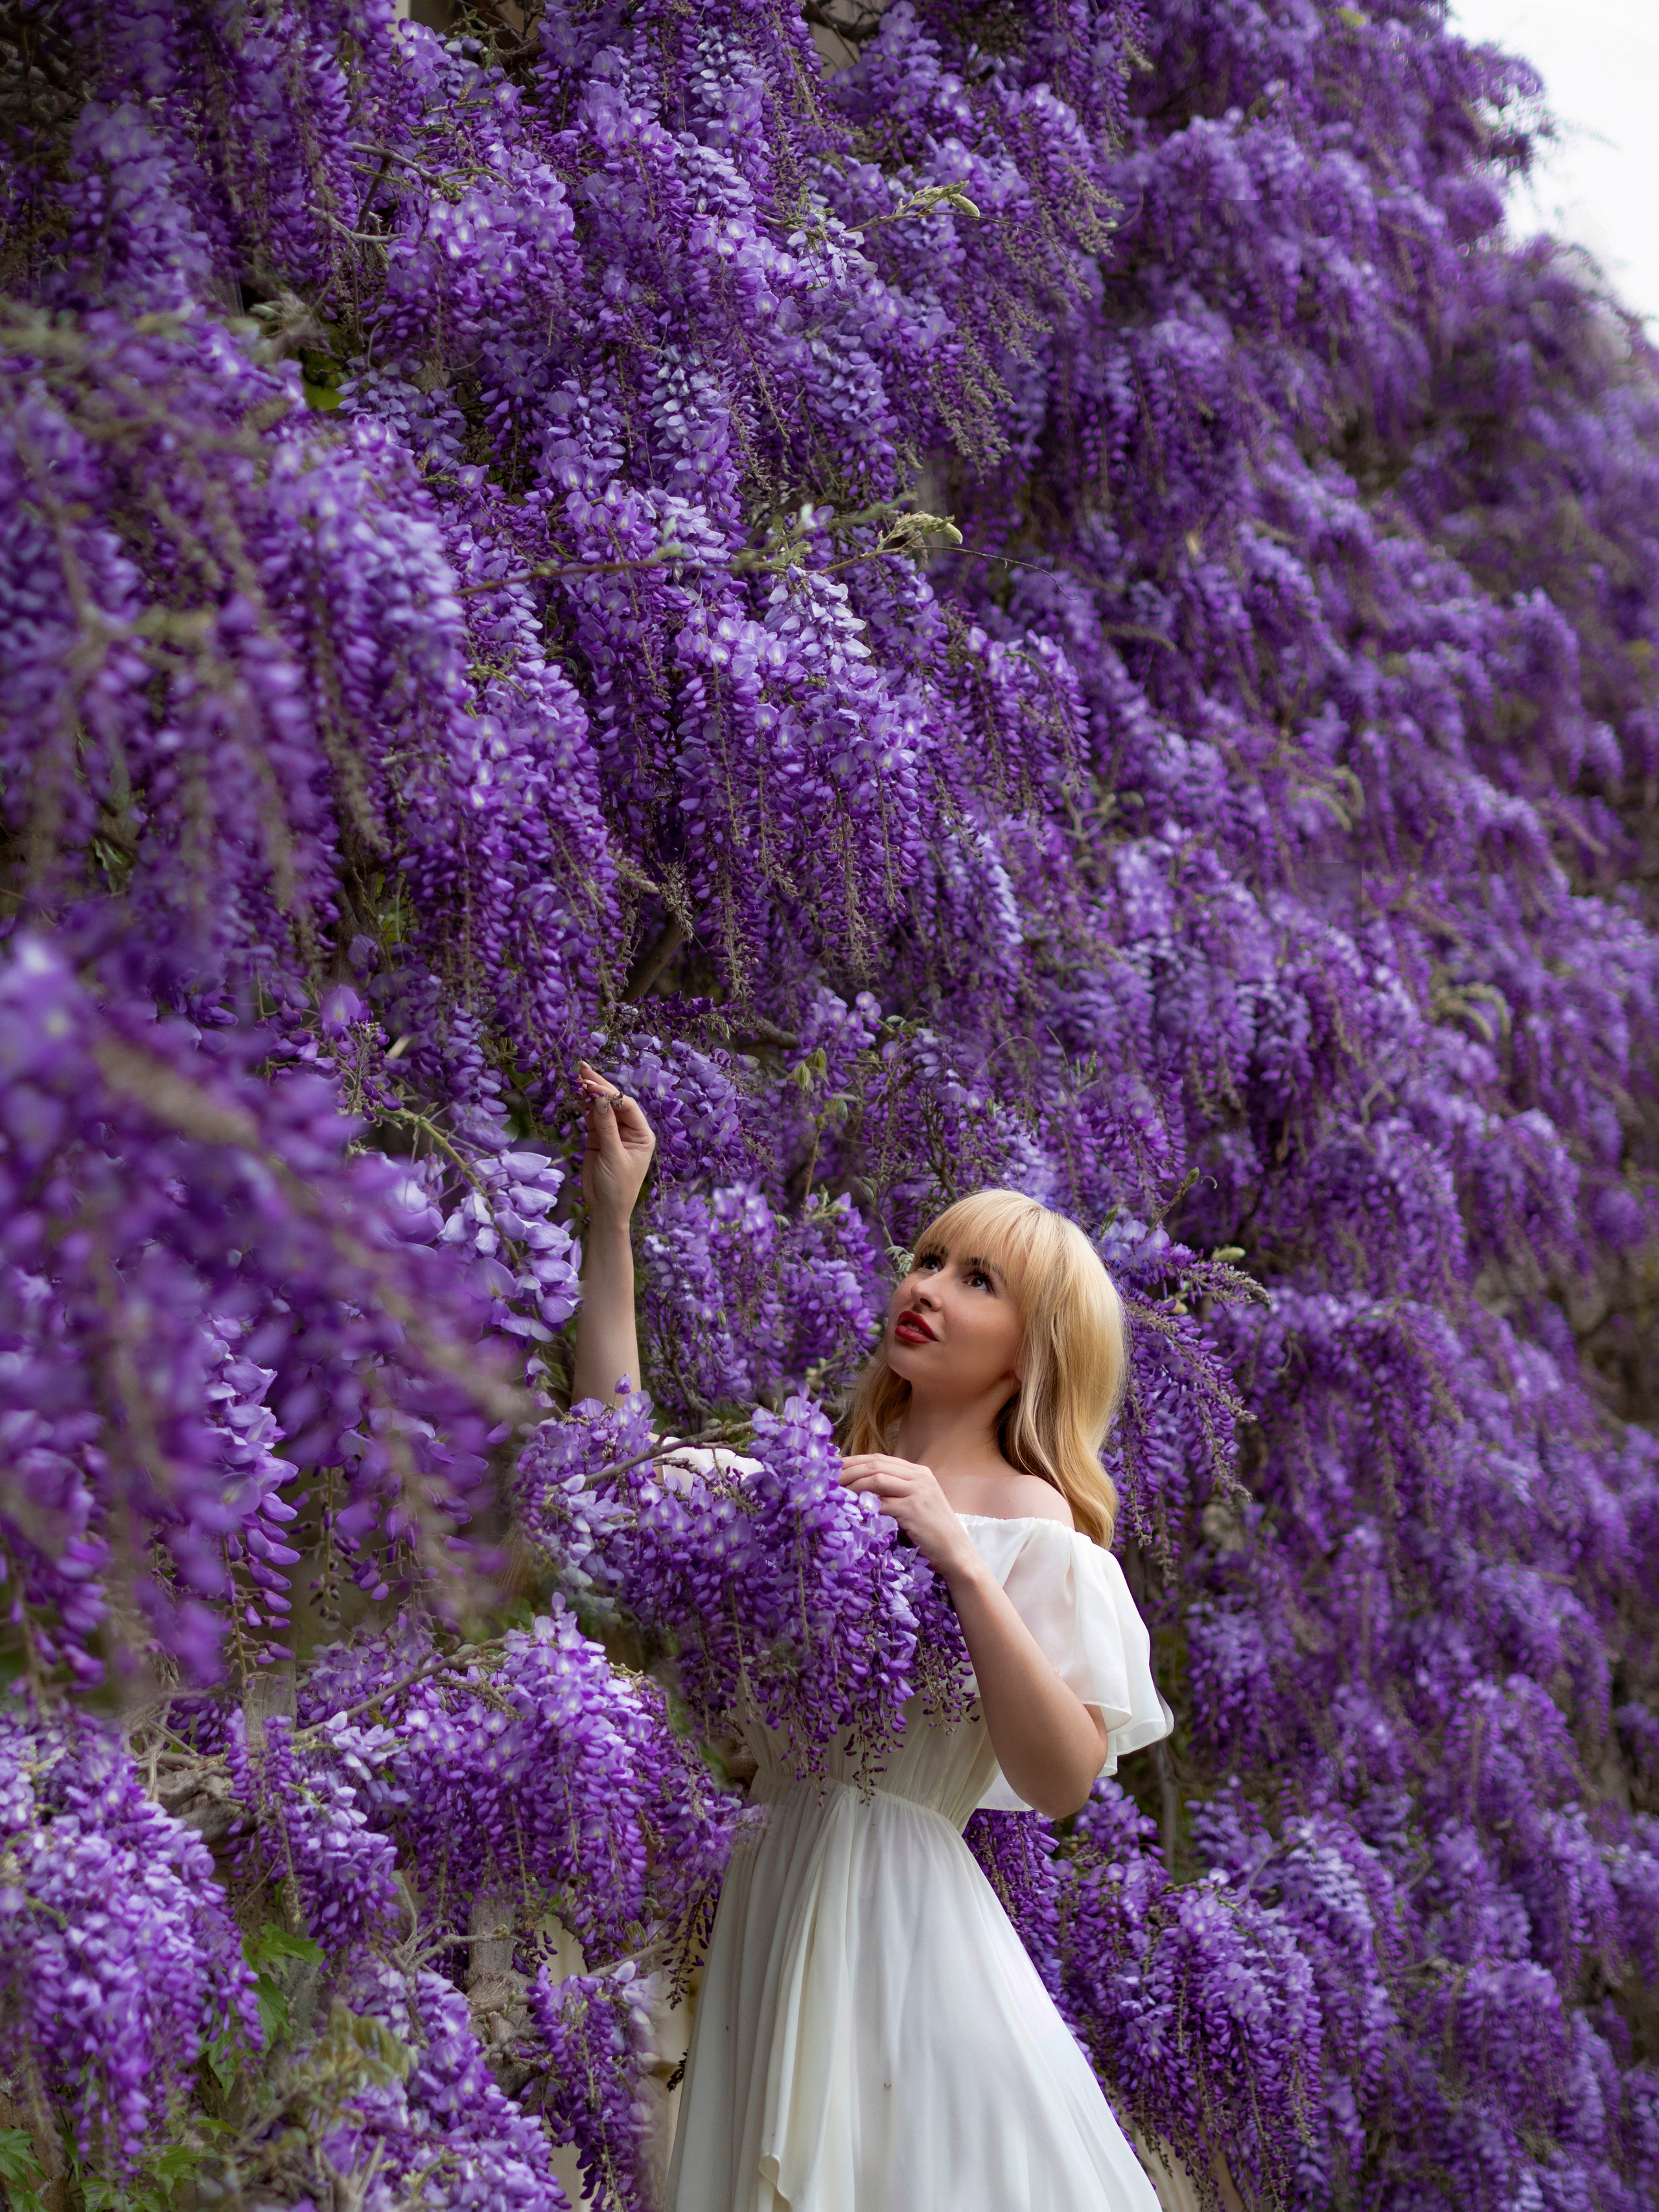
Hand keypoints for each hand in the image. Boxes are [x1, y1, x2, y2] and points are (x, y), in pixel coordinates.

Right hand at [578, 1062, 655, 1224]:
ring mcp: (613, 1133)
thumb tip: (601, 1098)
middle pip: (614, 1102)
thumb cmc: (617, 1187)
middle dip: (599, 1086)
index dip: (609, 1094)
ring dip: (590, 1093)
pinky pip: (592, 1117)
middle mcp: (629, 1130)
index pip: (626, 1106)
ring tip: (577, 1076)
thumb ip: (606, 1127)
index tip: (592, 1085)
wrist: (605, 1210)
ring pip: (602, 1107)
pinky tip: (577, 1093)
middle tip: (582, 1068)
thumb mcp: (613, 1156)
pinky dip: (584, 1106)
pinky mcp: (598, 1138)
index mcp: (642, 1134)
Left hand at [838, 1454, 977, 1580]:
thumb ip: (895, 1492)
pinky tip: (851, 1510)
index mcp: (919, 1472)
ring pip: (876, 1479)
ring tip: (835, 1493)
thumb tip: (860, 1489)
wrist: (956, 1554)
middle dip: (848, 1470)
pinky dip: (863, 1505)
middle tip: (827, 1478)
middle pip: (875, 1464)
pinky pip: (881, 1502)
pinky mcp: (914, 1509)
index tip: (834, 1468)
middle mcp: (920, 1477)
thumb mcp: (916, 1504)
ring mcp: (918, 1492)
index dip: (854, 1461)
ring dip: (852, 1485)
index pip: (880, 1458)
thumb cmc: (932, 1533)